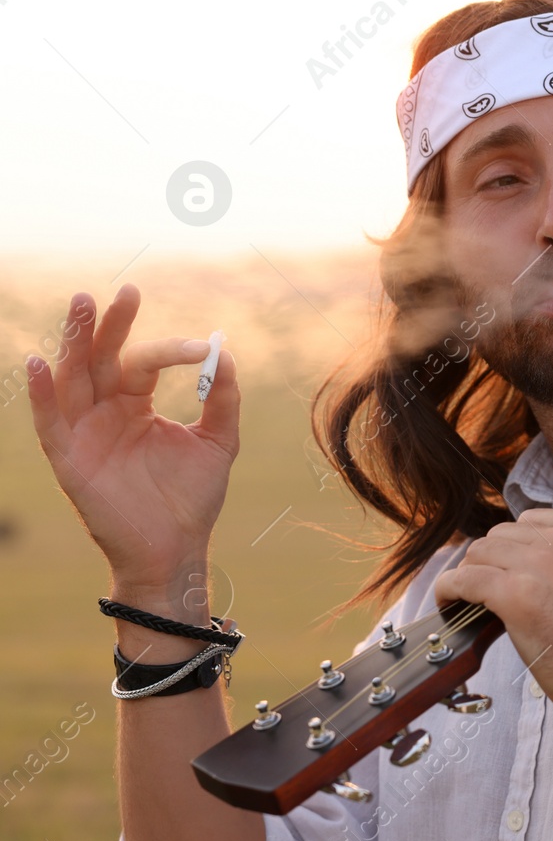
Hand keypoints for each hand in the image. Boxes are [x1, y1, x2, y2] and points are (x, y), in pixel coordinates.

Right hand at [25, 284, 240, 591]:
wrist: (177, 549)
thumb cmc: (192, 497)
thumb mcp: (219, 441)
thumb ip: (223, 398)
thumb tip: (225, 352)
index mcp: (135, 404)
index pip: (142, 362)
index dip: (169, 350)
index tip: (203, 346)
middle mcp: (105, 412)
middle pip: (99, 357)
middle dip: (109, 324)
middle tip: (124, 291)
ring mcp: (84, 434)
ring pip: (72, 378)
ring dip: (73, 341)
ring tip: (82, 304)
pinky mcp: (69, 461)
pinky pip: (49, 423)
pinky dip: (41, 394)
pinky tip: (40, 363)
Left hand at [434, 508, 552, 736]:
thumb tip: (549, 553)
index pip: (531, 522)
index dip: (516, 548)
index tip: (512, 570)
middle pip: (502, 535)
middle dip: (493, 561)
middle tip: (489, 589)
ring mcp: (539, 564)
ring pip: (479, 552)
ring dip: (470, 574)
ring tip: (468, 597)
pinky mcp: (515, 594)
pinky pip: (463, 579)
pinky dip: (449, 590)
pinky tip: (449, 603)